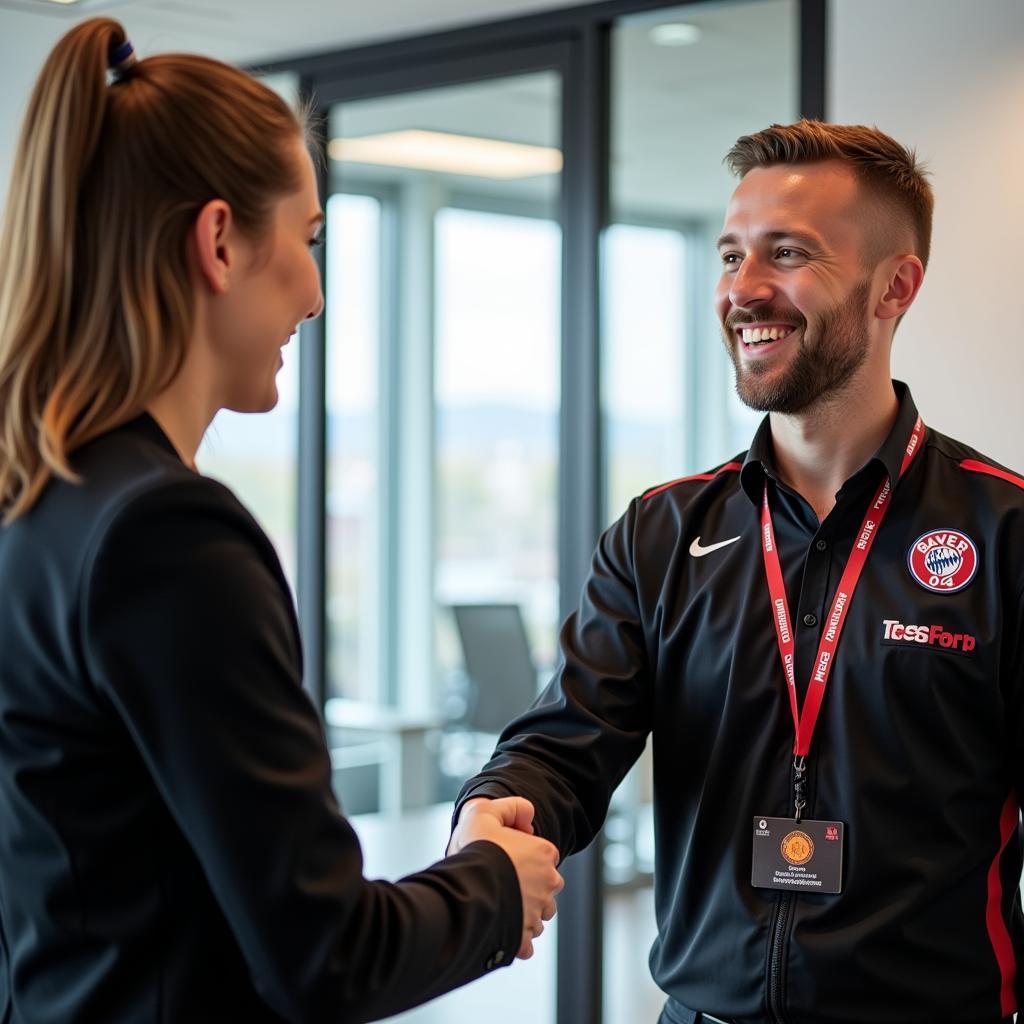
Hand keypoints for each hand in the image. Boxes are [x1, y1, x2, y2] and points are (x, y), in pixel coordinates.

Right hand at [450, 797, 562, 958]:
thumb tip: (528, 817)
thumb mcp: (486, 812)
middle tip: (504, 881)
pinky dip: (518, 939)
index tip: (507, 857)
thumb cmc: (475, 850)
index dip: (526, 855)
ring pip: (539, 914)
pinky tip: (502, 929)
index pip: (546, 854)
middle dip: (531, 885)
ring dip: (526, 911)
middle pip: (547, 885)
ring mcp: (537, 912)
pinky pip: (527, 942)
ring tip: (501, 905)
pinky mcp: (524, 937)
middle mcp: (548, 884)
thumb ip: (510, 807)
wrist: (466, 888)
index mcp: (544, 854)